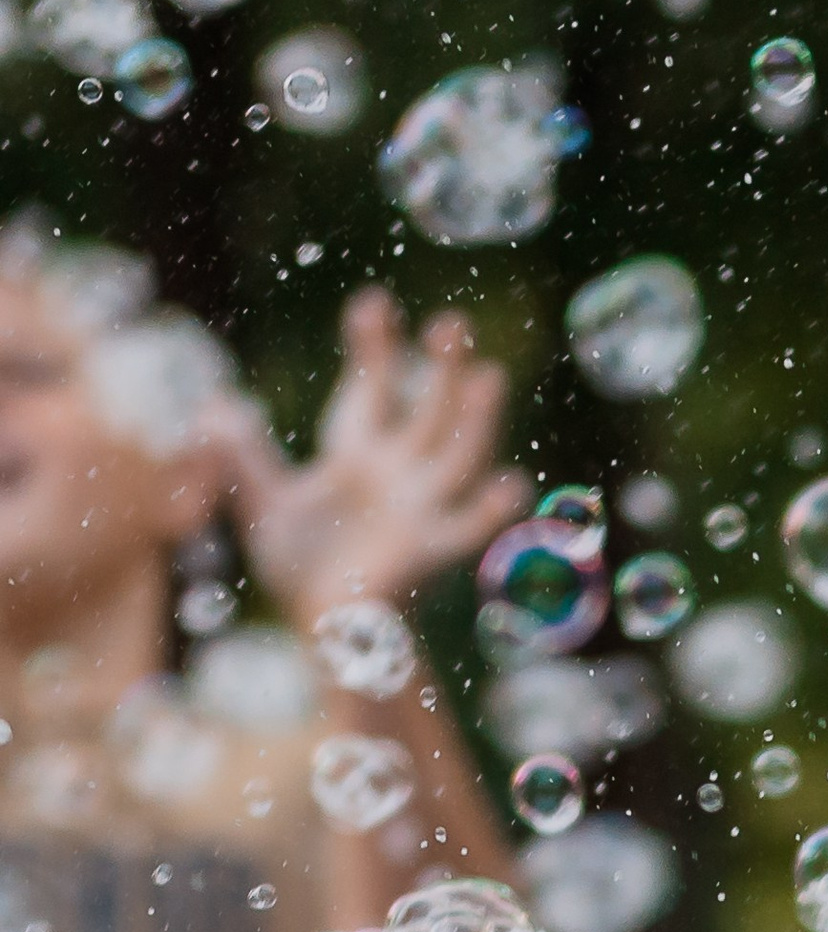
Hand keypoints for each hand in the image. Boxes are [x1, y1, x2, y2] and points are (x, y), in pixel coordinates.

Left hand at [223, 290, 527, 628]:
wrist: (320, 627)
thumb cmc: (297, 567)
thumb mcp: (261, 502)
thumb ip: (243, 456)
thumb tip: (213, 407)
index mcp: (359, 453)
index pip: (373, 388)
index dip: (375, 347)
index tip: (373, 304)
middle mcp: (398, 473)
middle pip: (429, 410)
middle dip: (442, 368)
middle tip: (452, 324)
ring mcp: (419, 508)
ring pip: (457, 454)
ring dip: (475, 418)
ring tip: (489, 377)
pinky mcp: (428, 549)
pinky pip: (467, 528)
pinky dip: (491, 510)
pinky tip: (512, 483)